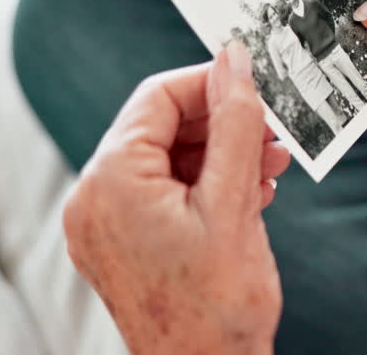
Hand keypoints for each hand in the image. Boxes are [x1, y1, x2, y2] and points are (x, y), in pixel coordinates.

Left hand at [62, 42, 290, 354]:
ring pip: (165, 162)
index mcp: (110, 181)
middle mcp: (93, 200)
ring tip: (270, 168)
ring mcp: (103, 227)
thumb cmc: (217, 305)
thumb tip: (234, 60)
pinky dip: (204, 187)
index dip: (211, 83)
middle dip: (222, 125)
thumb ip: (235, 121)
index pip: (158, 97)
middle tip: (273, 132)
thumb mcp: (233, 200)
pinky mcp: (121, 248)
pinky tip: (248, 194)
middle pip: (161, 128)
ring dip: (221, 157)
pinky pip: (161, 195)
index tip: (256, 83)